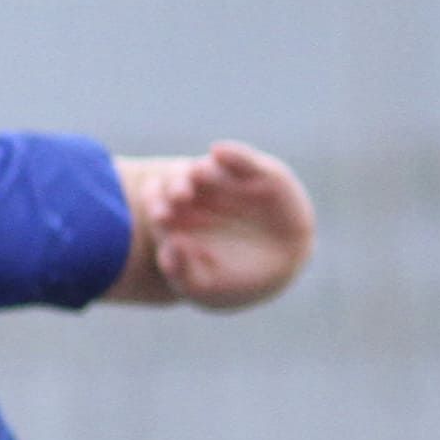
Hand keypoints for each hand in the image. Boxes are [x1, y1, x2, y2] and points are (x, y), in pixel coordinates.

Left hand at [133, 143, 315, 307]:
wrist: (284, 268)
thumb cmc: (236, 280)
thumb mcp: (204, 287)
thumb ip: (179, 272)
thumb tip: (169, 246)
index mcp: (177, 218)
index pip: (157, 202)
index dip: (156, 203)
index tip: (162, 216)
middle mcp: (197, 195)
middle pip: (175, 181)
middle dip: (174, 186)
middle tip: (179, 197)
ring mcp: (225, 181)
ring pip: (204, 168)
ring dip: (199, 170)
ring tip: (198, 175)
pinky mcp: (255, 172)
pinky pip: (240, 157)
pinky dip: (232, 154)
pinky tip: (220, 153)